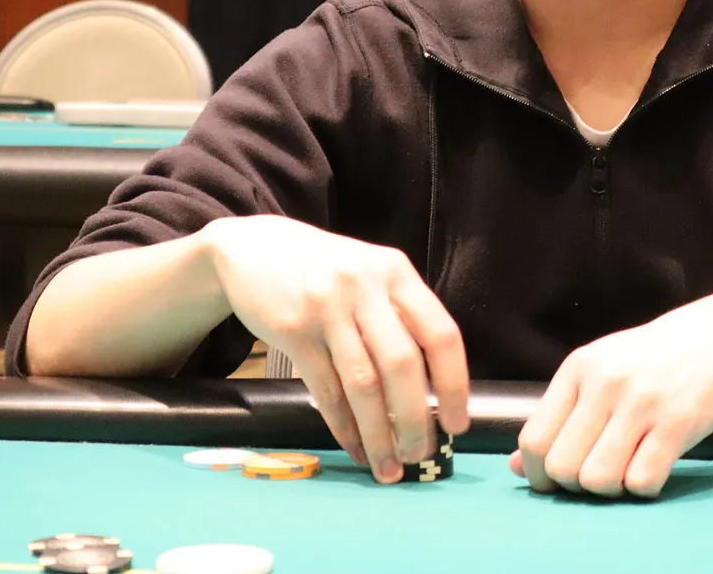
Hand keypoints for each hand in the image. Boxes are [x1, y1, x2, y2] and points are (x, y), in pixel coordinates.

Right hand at [204, 215, 469, 482]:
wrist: (255, 247)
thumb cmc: (326, 269)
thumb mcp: (371, 273)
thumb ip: (401, 314)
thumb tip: (434, 389)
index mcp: (396, 272)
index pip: (440, 333)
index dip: (453, 383)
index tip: (457, 423)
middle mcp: (365, 287)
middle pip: (402, 364)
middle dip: (415, 419)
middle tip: (421, 455)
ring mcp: (327, 308)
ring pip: (362, 384)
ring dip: (379, 433)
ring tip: (388, 466)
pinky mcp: (293, 330)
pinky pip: (325, 389)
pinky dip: (343, 425)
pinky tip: (355, 446)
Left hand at [510, 289, 712, 498]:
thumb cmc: (657, 356)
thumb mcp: (602, 369)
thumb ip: (561, 414)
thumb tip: (517, 466)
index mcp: (579, 368)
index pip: (533, 439)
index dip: (538, 472)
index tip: (557, 478)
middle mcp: (605, 383)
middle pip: (560, 467)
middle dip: (573, 486)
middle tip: (597, 474)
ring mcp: (641, 402)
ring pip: (597, 480)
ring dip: (610, 489)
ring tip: (626, 470)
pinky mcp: (678, 422)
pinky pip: (641, 482)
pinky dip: (644, 487)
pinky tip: (654, 466)